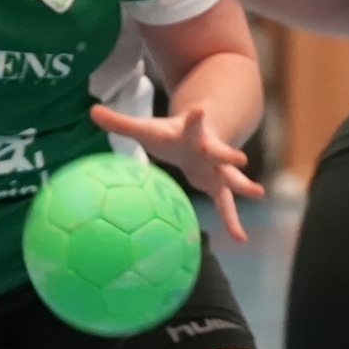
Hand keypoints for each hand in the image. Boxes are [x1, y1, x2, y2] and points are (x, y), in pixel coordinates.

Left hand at [89, 105, 264, 241]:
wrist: (201, 134)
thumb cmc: (168, 133)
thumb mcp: (146, 128)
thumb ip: (120, 123)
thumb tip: (92, 112)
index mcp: (189, 134)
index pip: (191, 124)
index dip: (194, 118)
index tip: (199, 109)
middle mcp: (207, 149)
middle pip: (219, 151)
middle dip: (228, 154)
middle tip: (240, 158)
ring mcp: (216, 167)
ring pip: (231, 177)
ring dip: (241, 185)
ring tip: (257, 193)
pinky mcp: (217, 184)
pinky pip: (225, 204)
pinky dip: (231, 220)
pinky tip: (239, 239)